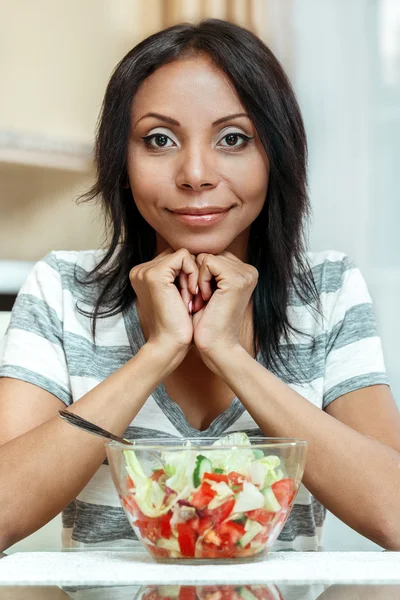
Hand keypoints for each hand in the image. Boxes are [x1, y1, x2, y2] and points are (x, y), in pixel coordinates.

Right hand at [129, 248, 197, 358]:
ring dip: (192, 276)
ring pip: (182, 255)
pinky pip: (184, 257)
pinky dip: (193, 273)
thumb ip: (177, 276)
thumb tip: (195, 257)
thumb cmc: (177, 325)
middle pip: (177, 255)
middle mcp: (139, 271)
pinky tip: (191, 293)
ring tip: (189, 299)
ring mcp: (145, 271)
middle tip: (190, 299)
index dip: (187, 275)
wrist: (169, 345)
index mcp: (142, 275)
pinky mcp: (155, 274)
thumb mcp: (176, 295)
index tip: (189, 298)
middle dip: (189, 274)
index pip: (173, 259)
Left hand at [191, 251, 258, 366]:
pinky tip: (205, 297)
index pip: (214, 255)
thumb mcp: (209, 289)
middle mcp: (250, 271)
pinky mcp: (236, 279)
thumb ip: (209, 270)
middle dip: (199, 275)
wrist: (216, 346)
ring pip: (207, 257)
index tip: (202, 296)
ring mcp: (245, 274)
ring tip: (204, 299)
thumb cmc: (207, 323)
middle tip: (202, 299)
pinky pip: (207, 262)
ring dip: (198, 278)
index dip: (201, 273)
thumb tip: (193, 250)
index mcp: (246, 273)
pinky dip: (200, 279)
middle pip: (211, 254)